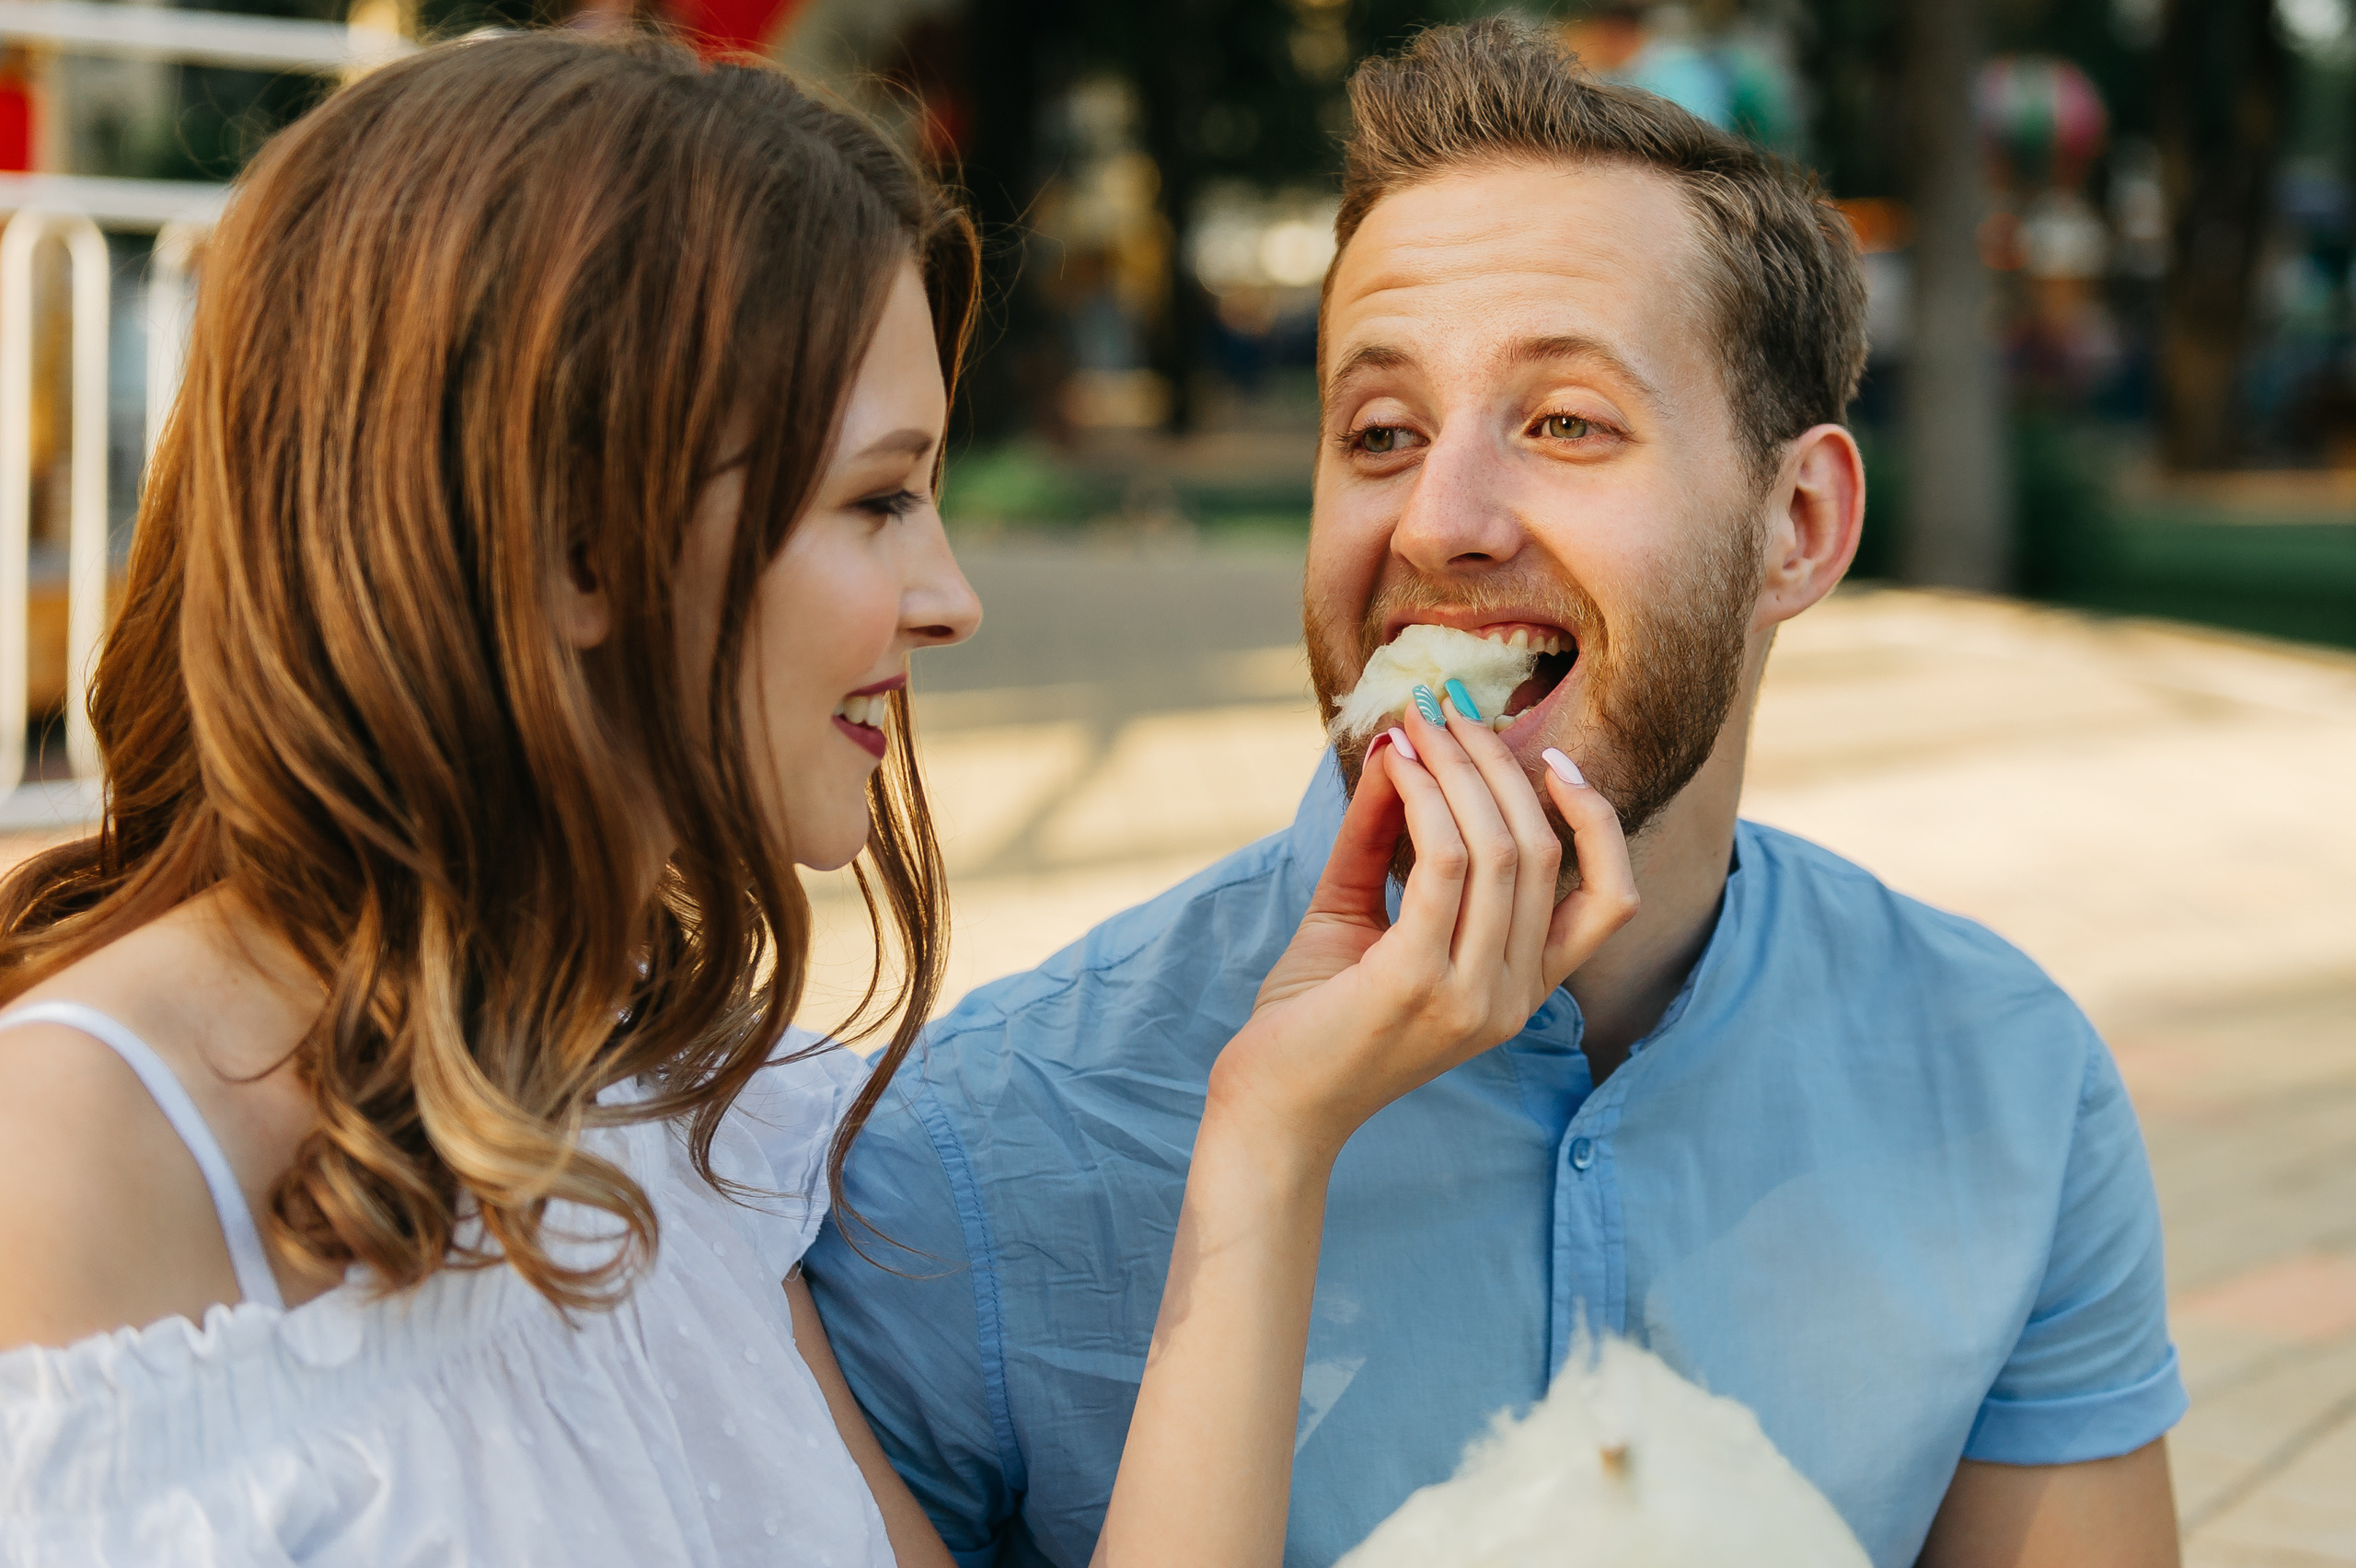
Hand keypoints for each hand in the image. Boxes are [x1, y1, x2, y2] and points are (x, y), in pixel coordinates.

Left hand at [1207, 698, 1638, 1163]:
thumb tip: (1403, 747)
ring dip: (1457, 768)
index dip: (1595, 820)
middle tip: (1448, 711)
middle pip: (1544, 851)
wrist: (1271, 1106)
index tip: (1549, 757)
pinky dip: (1423, 799)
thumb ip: (1385, 837)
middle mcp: (1514, 999)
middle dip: (1498, 765)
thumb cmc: (1315, 1015)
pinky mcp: (1417, 982)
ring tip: (1417, 723)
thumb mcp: (1361, 913)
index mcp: (1523, 990)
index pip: (1609, 898)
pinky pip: (1444, 862)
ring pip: (1501, 848)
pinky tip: (1397, 765)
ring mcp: (1473, 996)